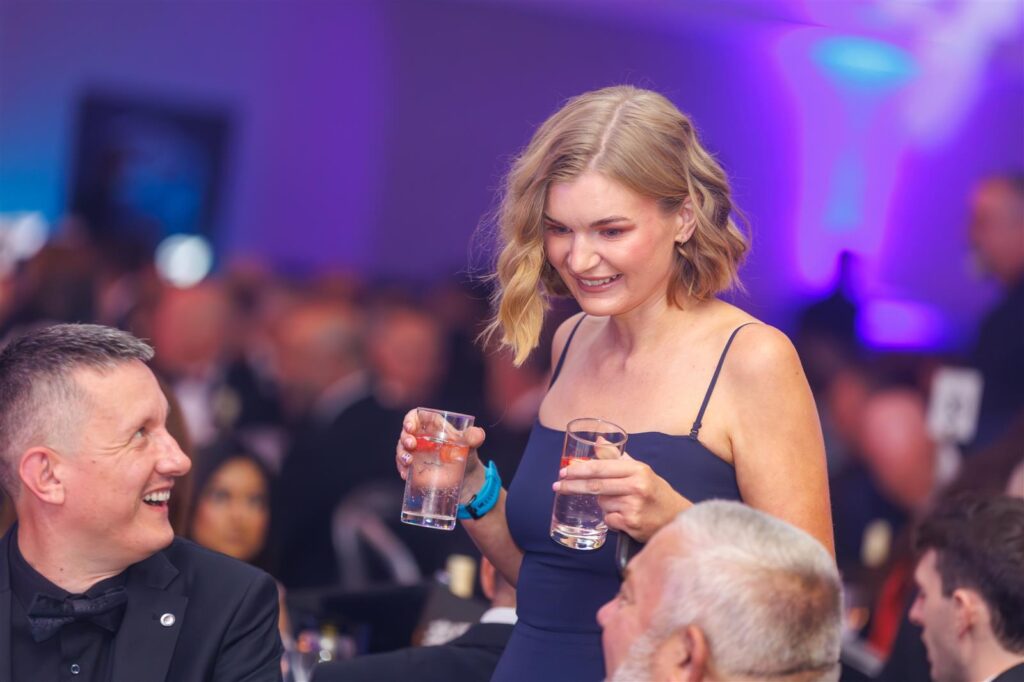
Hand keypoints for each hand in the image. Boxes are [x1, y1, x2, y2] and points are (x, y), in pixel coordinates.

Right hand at [395, 409, 486, 501]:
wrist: (466, 477)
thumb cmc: (466, 453)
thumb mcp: (471, 444)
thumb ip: (474, 437)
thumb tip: (479, 435)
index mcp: (432, 425)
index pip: (416, 416)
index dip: (410, 419)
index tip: (410, 427)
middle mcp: (420, 437)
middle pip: (405, 432)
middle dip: (404, 437)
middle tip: (411, 444)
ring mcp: (415, 452)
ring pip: (401, 449)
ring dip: (401, 454)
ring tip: (408, 461)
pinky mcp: (413, 467)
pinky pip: (402, 466)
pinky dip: (401, 469)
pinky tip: (405, 474)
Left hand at [552, 453, 690, 542]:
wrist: (676, 517)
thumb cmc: (655, 491)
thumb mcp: (640, 470)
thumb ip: (617, 457)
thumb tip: (598, 441)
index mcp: (637, 469)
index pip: (601, 467)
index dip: (579, 470)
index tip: (564, 472)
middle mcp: (636, 486)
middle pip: (595, 486)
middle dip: (573, 486)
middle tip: (558, 486)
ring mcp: (633, 506)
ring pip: (602, 503)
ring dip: (604, 504)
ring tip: (621, 504)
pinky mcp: (631, 524)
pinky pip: (608, 520)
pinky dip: (611, 519)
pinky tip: (625, 516)